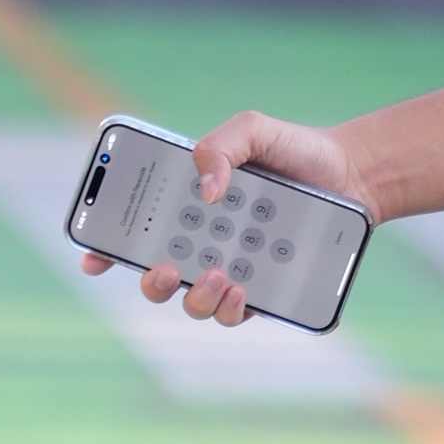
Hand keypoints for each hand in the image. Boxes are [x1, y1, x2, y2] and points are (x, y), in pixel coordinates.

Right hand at [78, 107, 364, 324]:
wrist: (351, 174)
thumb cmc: (293, 150)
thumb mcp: (253, 130)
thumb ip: (221, 147)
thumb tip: (206, 192)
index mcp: (185, 206)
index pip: (134, 231)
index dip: (103, 249)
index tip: (92, 260)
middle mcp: (201, 243)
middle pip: (155, 277)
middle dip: (148, 281)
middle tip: (161, 267)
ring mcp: (230, 269)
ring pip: (194, 303)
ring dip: (194, 297)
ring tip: (217, 276)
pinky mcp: (263, 290)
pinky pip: (236, 313)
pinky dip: (232, 309)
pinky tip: (242, 291)